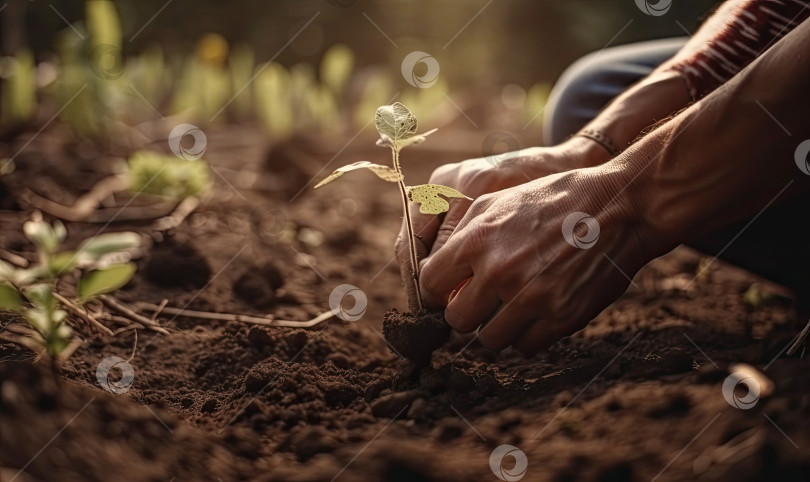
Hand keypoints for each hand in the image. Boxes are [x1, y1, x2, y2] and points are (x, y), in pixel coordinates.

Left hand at [418, 165, 658, 353]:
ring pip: (490, 339)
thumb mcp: (496, 202)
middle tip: (481, 301)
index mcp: (477, 241)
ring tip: (512, 305)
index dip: (437, 290)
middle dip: (466, 312)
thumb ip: (461, 238)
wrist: (618, 206)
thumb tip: (434, 273)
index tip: (448, 290)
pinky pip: (526, 346)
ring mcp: (532, 298)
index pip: (430, 285)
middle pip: (457, 320)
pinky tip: (536, 312)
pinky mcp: (562, 317)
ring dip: (497, 326)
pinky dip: (527, 335)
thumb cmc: (552, 200)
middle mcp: (500, 272)